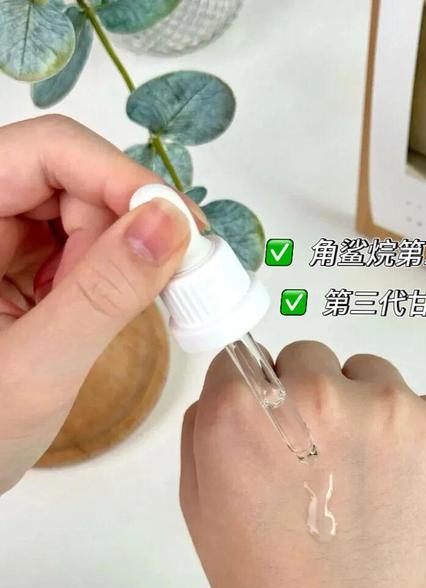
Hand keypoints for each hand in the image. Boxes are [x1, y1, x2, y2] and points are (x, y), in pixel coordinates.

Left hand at [0, 115, 196, 493]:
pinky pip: (79, 246)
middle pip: (67, 176)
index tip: (179, 226)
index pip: (44, 153)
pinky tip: (122, 305)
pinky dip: (114, 271)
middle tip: (174, 276)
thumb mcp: (39, 368)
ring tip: (141, 302)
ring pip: (80, 210)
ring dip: (124, 250)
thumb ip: (103, 294)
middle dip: (127, 220)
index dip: (117, 177)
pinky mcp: (17, 268)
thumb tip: (170, 225)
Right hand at [181, 340, 425, 587]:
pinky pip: (424, 407)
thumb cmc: (262, 582)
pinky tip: (401, 489)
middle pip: (309, 358)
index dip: (258, 399)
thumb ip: (208, 424)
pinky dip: (414, 437)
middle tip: (319, 463)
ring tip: (364, 481)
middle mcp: (318, 395)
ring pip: (370, 375)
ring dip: (364, 410)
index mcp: (245, 410)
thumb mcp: (198, 501)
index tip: (271, 434)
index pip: (247, 359)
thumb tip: (238, 383)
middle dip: (308, 398)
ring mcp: (390, 409)